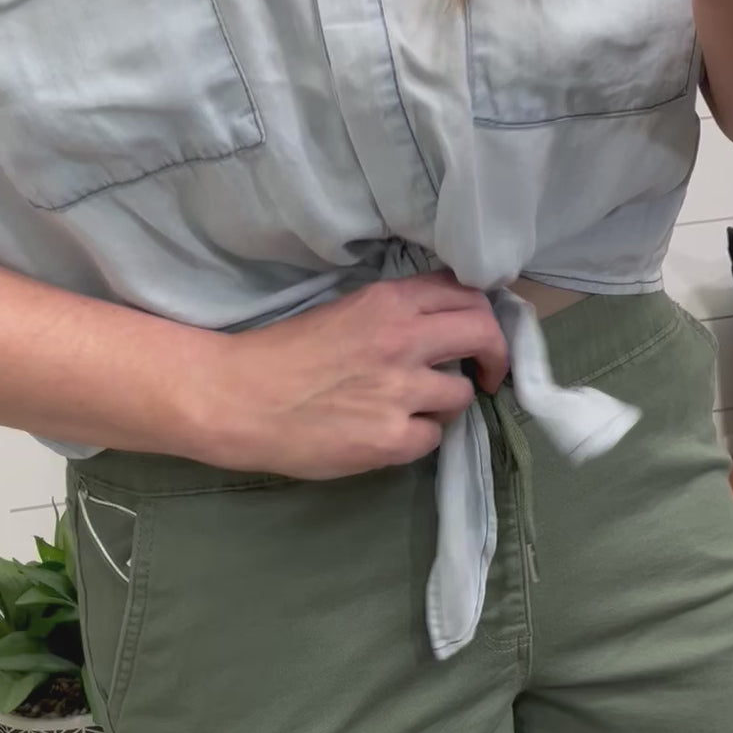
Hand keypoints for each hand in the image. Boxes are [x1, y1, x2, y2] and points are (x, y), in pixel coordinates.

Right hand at [198, 273, 507, 479]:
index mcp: (388, 303)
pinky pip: (433, 438)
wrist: (237, 399)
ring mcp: (400, 391)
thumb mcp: (343, 313)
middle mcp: (403, 340)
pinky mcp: (392, 438)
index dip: (483, 314)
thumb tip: (437, 330)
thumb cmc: (280, 355)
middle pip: (483, 334)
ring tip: (415, 408)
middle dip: (495, 355)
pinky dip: (418, 436)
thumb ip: (392, 317)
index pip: (465, 293)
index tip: (479, 333)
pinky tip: (389, 433)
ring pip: (461, 395)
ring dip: (445, 402)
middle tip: (487, 373)